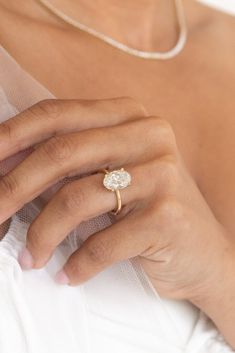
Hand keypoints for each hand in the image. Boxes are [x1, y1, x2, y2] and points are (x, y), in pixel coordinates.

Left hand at [0, 98, 232, 302]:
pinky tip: (67, 273)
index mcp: (129, 116)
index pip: (57, 115)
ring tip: (31, 258)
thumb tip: (4, 171)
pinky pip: (104, 242)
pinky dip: (77, 263)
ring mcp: (162, 174)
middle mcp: (149, 135)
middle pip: (62, 152)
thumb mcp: (108, 175)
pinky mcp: (168, 216)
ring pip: (78, 198)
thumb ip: (68, 166)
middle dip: (13, 188)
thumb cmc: (145, 209)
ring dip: (42, 235)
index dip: (11, 136)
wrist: (201, 250)